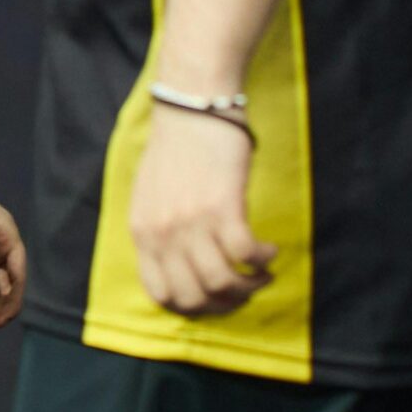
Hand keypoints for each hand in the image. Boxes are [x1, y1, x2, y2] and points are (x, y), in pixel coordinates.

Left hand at [128, 106, 276, 317]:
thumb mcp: (149, 195)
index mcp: (142, 232)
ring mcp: (192, 222)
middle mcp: (164, 233)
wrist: (191, 105)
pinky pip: (246, 254)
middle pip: (194, 297)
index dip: (191, 307)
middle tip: (243, 291)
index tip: (213, 299)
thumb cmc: (175, 146)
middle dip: (224, 304)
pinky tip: (269, 251)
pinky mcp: (223, 207)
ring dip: (248, 287)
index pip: (161, 294)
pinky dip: (262, 260)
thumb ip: (158, 230)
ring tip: (261, 275)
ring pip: (222, 283)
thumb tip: (179, 263)